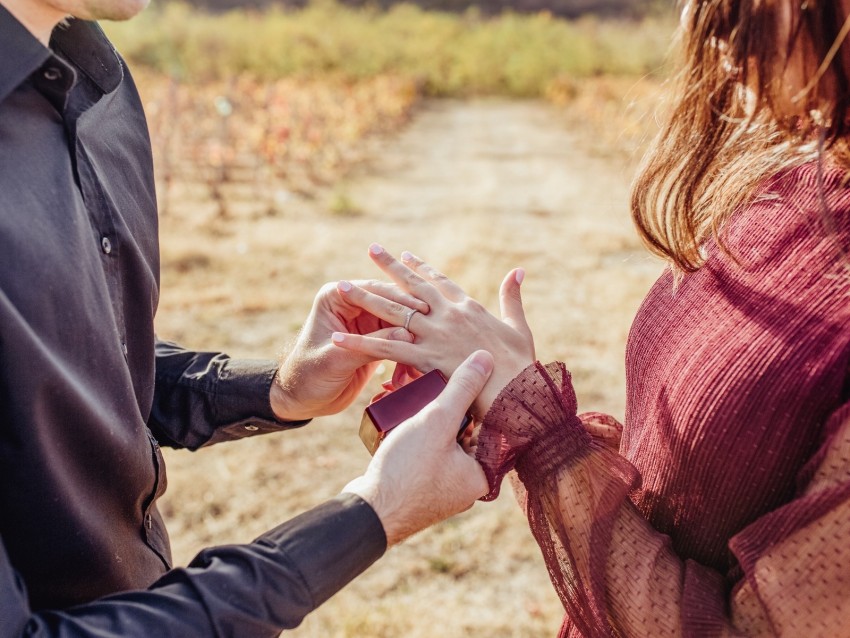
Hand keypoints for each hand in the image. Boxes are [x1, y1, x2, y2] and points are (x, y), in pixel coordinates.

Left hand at [270, 280, 428, 420]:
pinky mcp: (374, 339)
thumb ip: (370, 346)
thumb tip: (407, 334)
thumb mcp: (337, 360)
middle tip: (437, 321)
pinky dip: (409, 346)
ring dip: (414, 330)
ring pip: (398, 319)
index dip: (399, 299)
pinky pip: (398, 337)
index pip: (373, 290)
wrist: (302, 398)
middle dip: (412, 313)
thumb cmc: (309, 375)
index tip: (422, 309)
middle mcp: (352, 304)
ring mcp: (364, 321)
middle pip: (389, 302)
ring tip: (437, 338)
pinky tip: (425, 355)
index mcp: (337, 297)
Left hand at [330, 245, 534, 416]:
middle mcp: (447, 315)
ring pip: (393, 312)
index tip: (404, 255)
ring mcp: (434, 334)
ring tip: (341, 285)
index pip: (438, 282)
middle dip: (389, 268)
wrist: (517, 389)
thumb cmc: (521, 363)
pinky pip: (386, 349)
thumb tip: (519, 270)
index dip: (420, 268)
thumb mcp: (518, 326)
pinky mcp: (424, 357)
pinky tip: (338, 338)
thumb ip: (513, 297)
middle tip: (371, 249)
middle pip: (412, 286)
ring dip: (366, 298)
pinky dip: (360, 344)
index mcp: (468, 307)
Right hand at [342, 351, 492, 544]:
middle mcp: (467, 486)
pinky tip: (406, 422)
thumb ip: (462, 388)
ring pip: (445, 444)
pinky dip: (421, 438)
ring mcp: (443, 490)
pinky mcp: (421, 489)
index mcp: (483, 474)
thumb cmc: (406, 469)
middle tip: (441, 384)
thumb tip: (486, 357)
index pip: (491, 426)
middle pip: (467, 434)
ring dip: (434, 422)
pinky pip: (428, 456)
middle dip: (453, 409)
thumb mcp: (437, 419)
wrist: (367, 512)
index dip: (479, 398)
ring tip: (421, 398)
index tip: (468, 377)